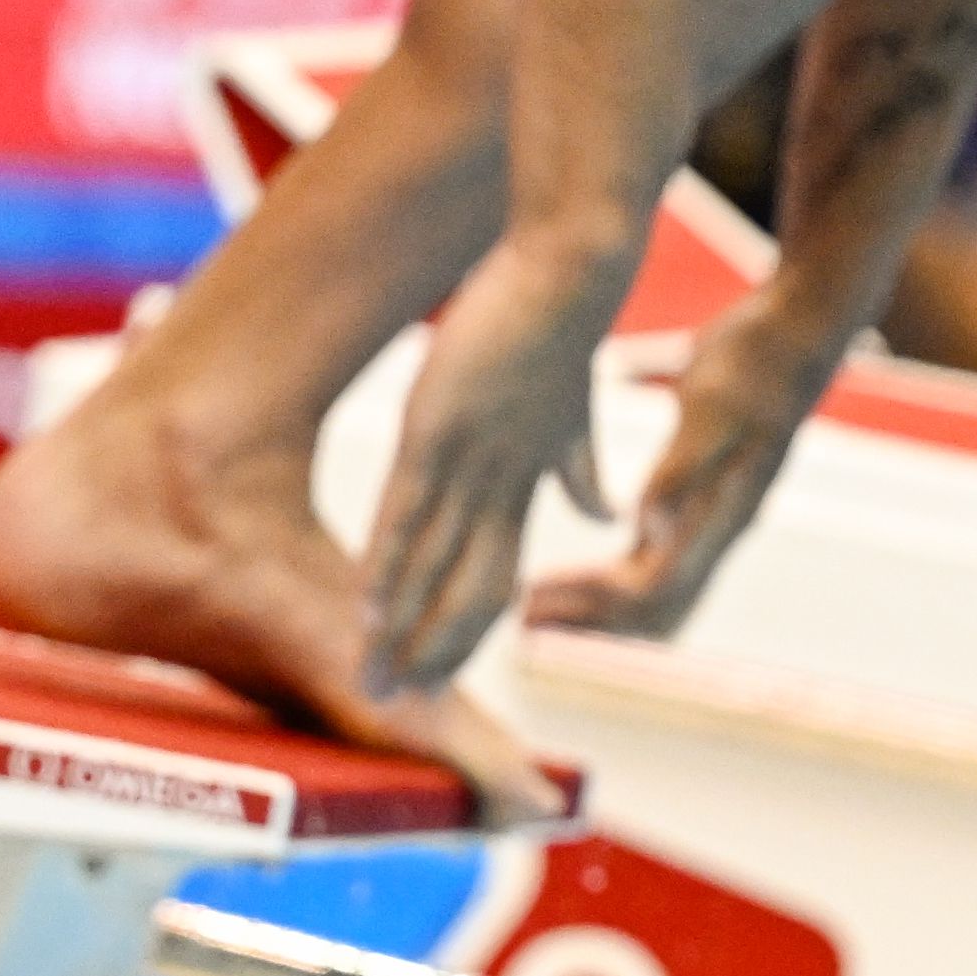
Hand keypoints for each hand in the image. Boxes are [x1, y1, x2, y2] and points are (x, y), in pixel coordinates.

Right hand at [355, 228, 625, 704]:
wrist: (574, 269)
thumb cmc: (566, 327)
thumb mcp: (572, 407)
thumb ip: (581, 465)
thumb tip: (605, 512)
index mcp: (521, 481)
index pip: (491, 574)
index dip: (465, 628)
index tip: (439, 674)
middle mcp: (496, 486)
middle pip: (461, 589)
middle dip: (429, 650)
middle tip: (396, 706)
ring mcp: (466, 462)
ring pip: (431, 564)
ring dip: (402, 629)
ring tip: (375, 680)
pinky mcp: (439, 430)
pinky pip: (409, 513)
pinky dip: (390, 565)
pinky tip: (371, 609)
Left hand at [525, 288, 844, 641]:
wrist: (800, 332)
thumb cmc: (753, 361)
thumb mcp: (709, 405)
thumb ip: (680, 468)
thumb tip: (644, 527)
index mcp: (720, 513)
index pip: (650, 588)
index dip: (591, 605)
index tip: (534, 605)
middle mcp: (720, 530)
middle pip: (652, 608)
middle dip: (587, 622)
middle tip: (521, 623)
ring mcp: (715, 521)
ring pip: (657, 596)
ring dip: (599, 610)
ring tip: (540, 608)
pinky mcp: (704, 503)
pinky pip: (656, 564)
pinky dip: (613, 582)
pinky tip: (580, 575)